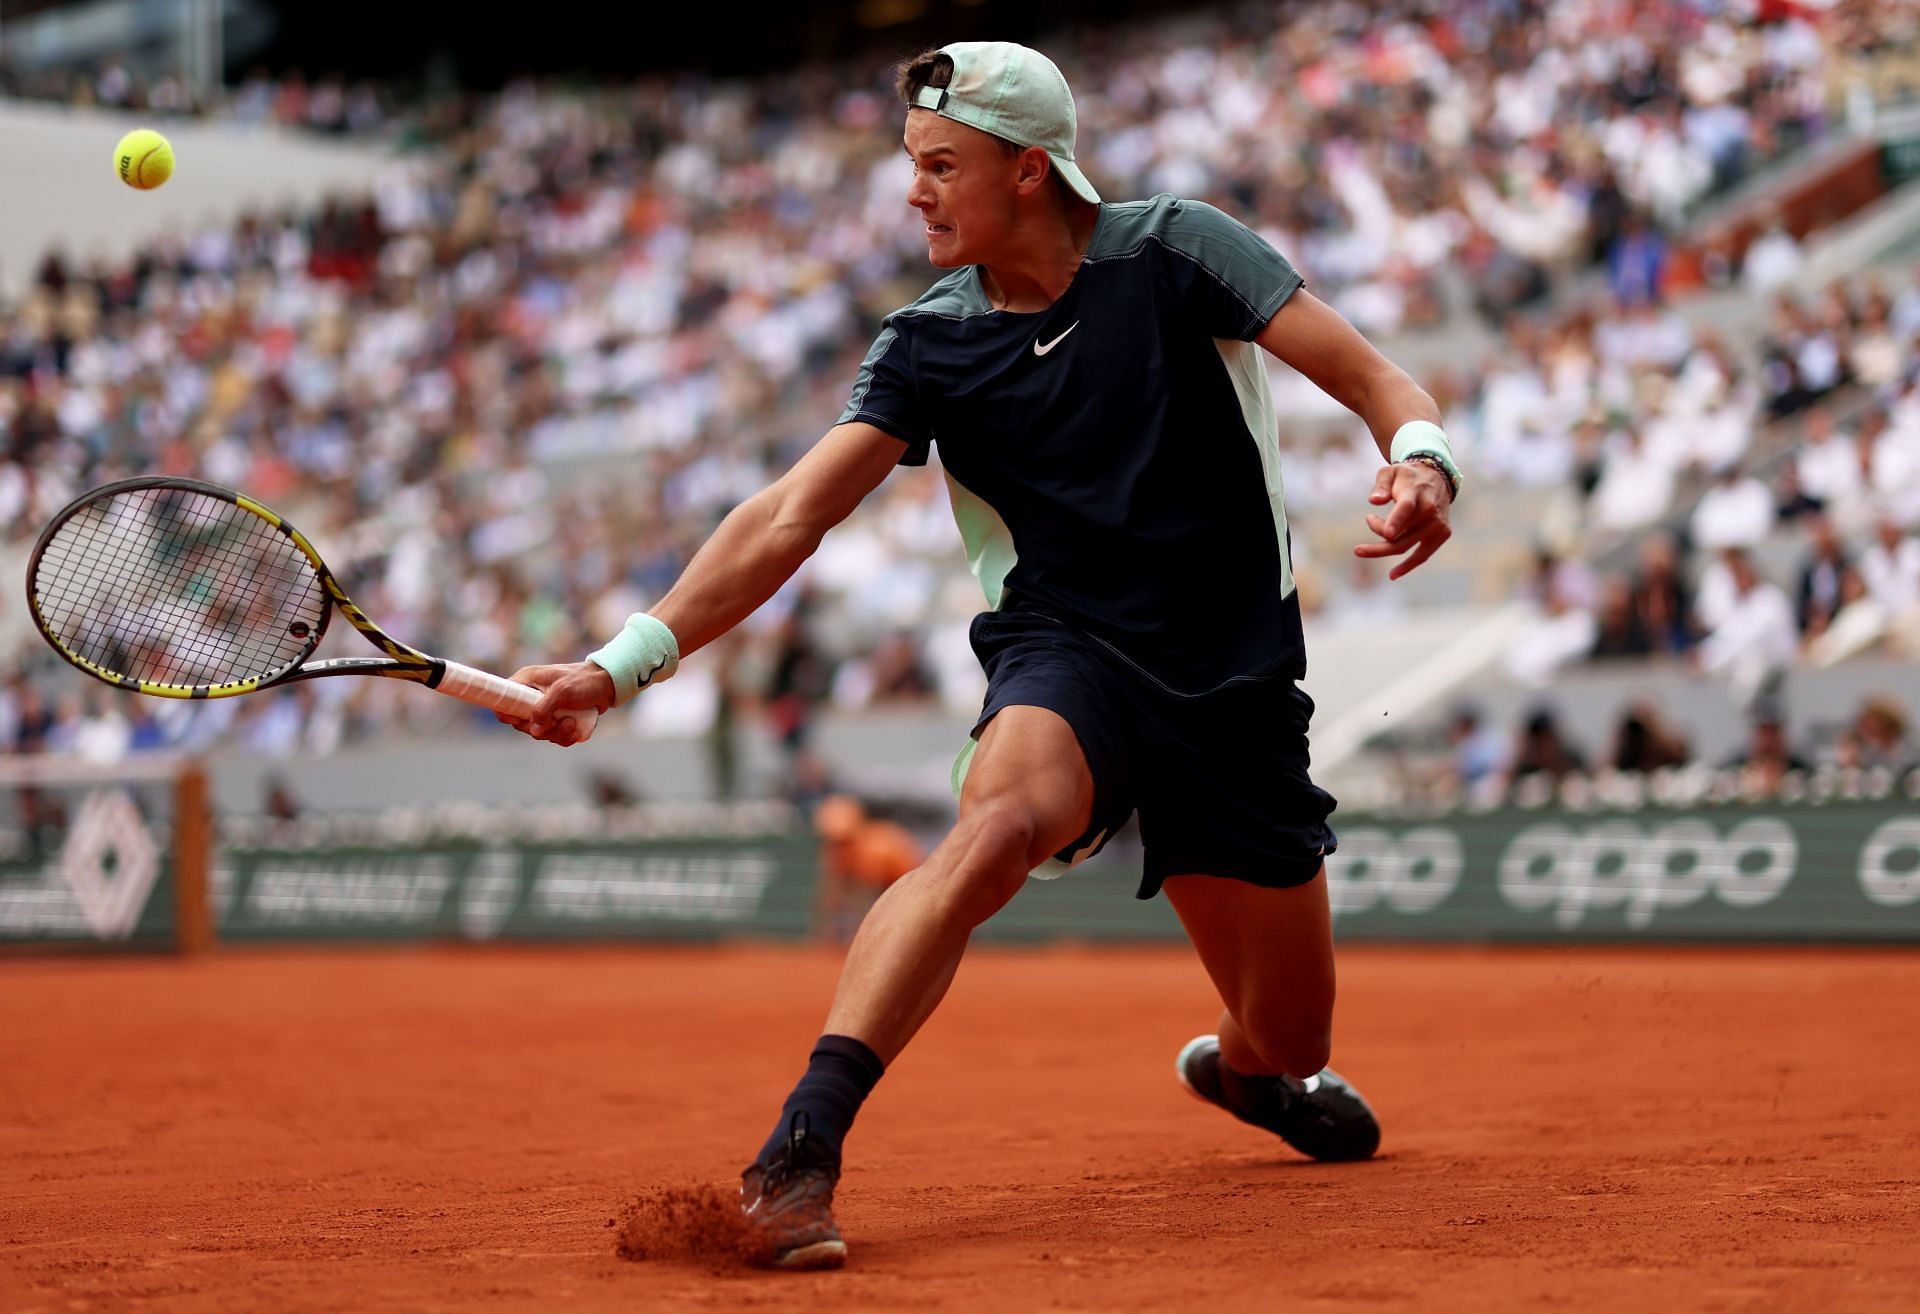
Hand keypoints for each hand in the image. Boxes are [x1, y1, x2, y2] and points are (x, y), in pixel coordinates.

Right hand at [496, 661, 615, 746]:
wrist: (609, 684)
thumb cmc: (585, 681)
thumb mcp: (563, 691)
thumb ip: (545, 709)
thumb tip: (534, 730)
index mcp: (526, 682)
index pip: (503, 701)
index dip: (508, 715)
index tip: (524, 721)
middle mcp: (531, 696)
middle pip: (522, 724)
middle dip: (542, 729)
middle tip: (559, 722)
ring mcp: (545, 709)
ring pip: (539, 733)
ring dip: (557, 734)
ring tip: (573, 723)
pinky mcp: (557, 719)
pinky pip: (553, 736)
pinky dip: (565, 737)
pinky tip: (577, 729)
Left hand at [1353, 462, 1452, 579]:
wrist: (1438, 477)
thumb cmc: (1407, 477)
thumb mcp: (1391, 472)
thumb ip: (1381, 486)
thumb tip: (1373, 501)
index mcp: (1415, 493)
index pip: (1406, 508)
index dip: (1396, 521)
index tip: (1386, 534)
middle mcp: (1429, 510)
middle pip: (1401, 536)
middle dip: (1377, 546)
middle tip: (1357, 550)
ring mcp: (1437, 524)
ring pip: (1407, 546)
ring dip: (1383, 549)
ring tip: (1362, 550)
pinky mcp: (1443, 534)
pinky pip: (1423, 554)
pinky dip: (1408, 565)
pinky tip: (1393, 574)